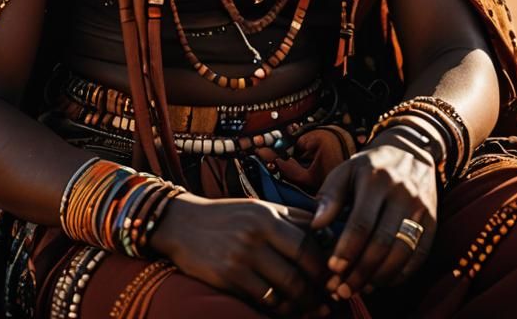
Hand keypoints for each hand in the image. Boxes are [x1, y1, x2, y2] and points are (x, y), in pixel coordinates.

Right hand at [151, 192, 329, 314]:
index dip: (325, 264)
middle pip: (301, 267)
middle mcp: (255, 233)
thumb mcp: (258, 208)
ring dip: (302, 303)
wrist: (182, 224)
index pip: (308, 242)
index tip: (334, 277)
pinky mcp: (228, 277)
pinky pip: (264, 300)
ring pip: (286, 288)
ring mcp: (241, 256)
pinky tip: (284, 310)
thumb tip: (327, 230)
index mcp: (266, 214)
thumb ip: (291, 217)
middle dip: (318, 288)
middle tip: (327, 300)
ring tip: (310, 309)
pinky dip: (279, 309)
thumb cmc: (227, 217)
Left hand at [311, 128, 438, 301]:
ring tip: (358, 289)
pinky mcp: (433, 222)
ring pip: (402, 253)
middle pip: (382, 242)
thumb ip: (330, 195)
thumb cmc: (369, 166)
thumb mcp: (346, 170)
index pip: (362, 222)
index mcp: (376, 179)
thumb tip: (317, 225)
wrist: (410, 151)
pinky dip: (400, 274)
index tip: (332, 269)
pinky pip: (418, 256)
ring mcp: (420, 209)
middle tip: (342, 289)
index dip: (347, 249)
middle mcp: (402, 193)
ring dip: (379, 277)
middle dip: (360, 271)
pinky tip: (380, 281)